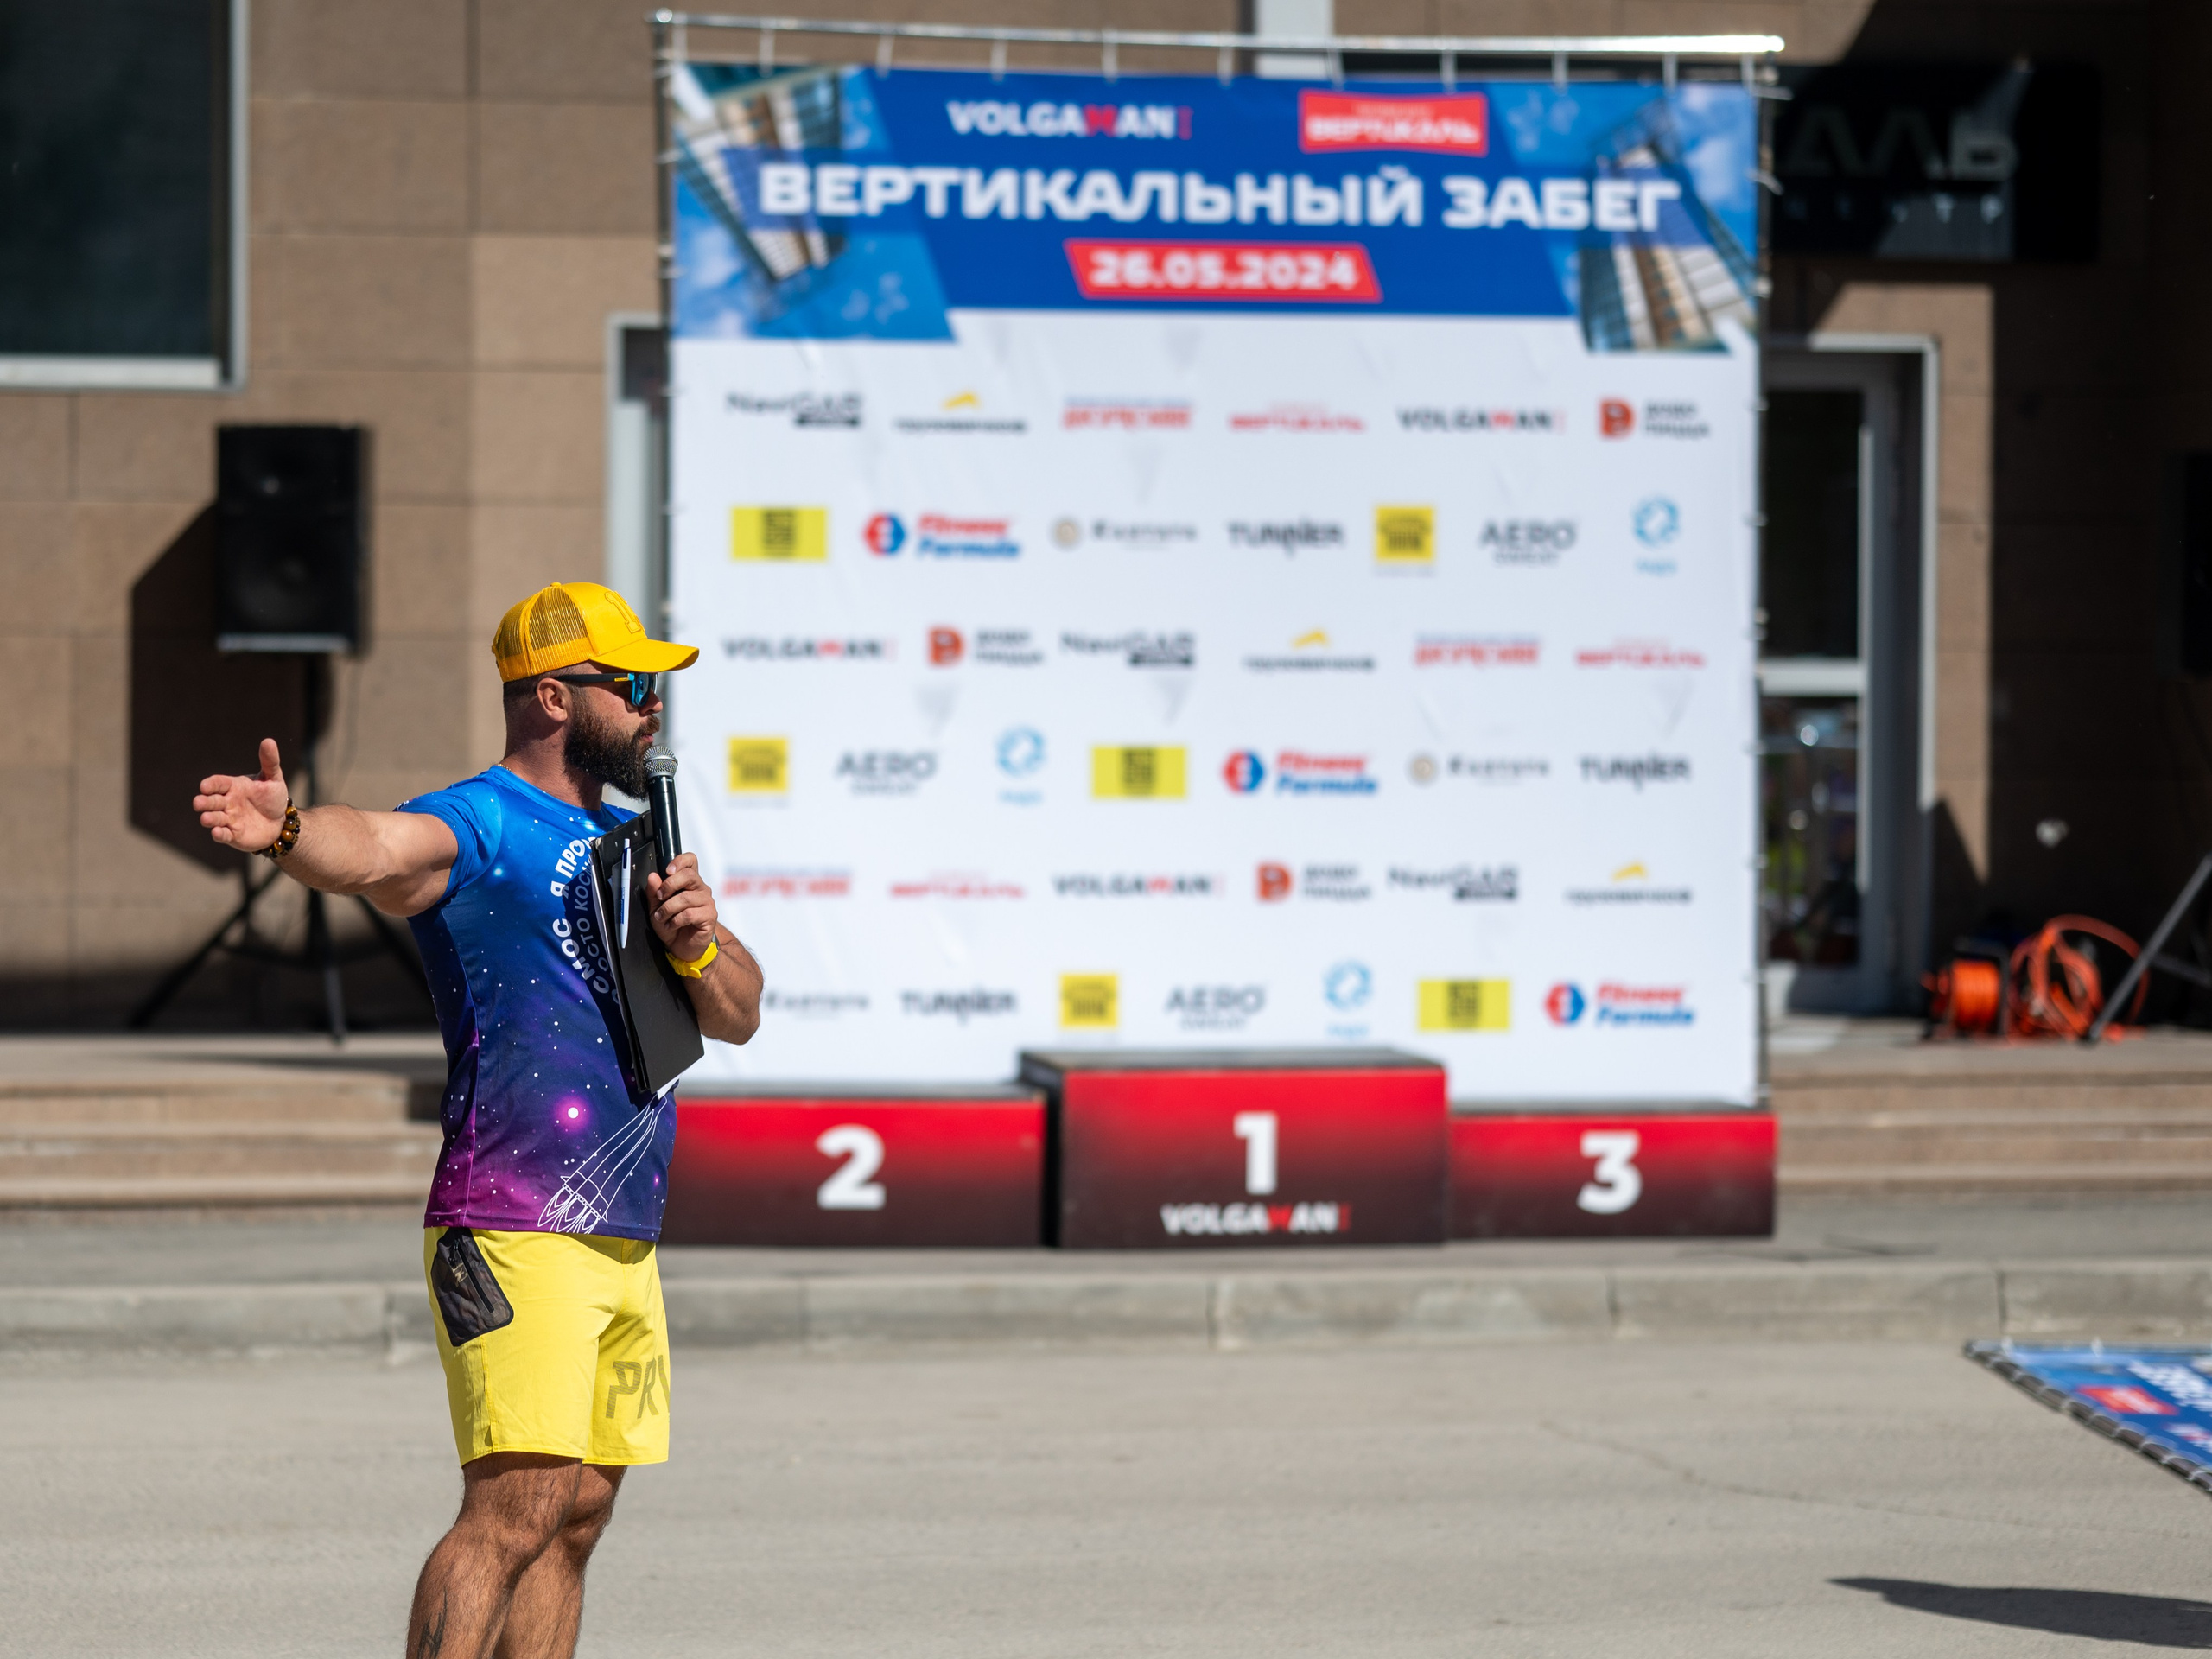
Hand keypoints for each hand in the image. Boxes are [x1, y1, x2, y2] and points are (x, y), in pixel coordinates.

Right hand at [194, 738, 291, 852]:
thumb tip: (268, 741)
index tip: (205, 786)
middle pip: (210, 801)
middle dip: (204, 802)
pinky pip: (223, 835)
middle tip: (199, 803)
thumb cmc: (272, 798)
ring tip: (207, 819)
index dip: (211, 785)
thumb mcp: (273, 778)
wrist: (281, 822)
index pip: (218, 783)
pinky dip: (219, 834)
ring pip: (214, 818)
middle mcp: (227, 802)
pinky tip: (217, 833)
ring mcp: (229, 819)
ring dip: (209, 819)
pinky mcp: (233, 835)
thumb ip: (269, 762)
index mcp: (233, 786)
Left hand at [645, 852, 717, 965]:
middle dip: (669, 885)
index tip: (667, 870)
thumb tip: (652, 877)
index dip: (680, 861)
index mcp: (688, 882)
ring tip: (661, 917)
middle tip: (659, 897)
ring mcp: (707, 902)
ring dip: (668, 908)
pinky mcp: (710, 916)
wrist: (682, 948)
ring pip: (686, 897)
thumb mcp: (656, 908)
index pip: (691, 861)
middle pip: (689, 876)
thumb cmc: (672, 925)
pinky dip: (675, 920)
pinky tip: (671, 925)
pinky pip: (690, 914)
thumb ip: (654, 893)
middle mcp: (700, 889)